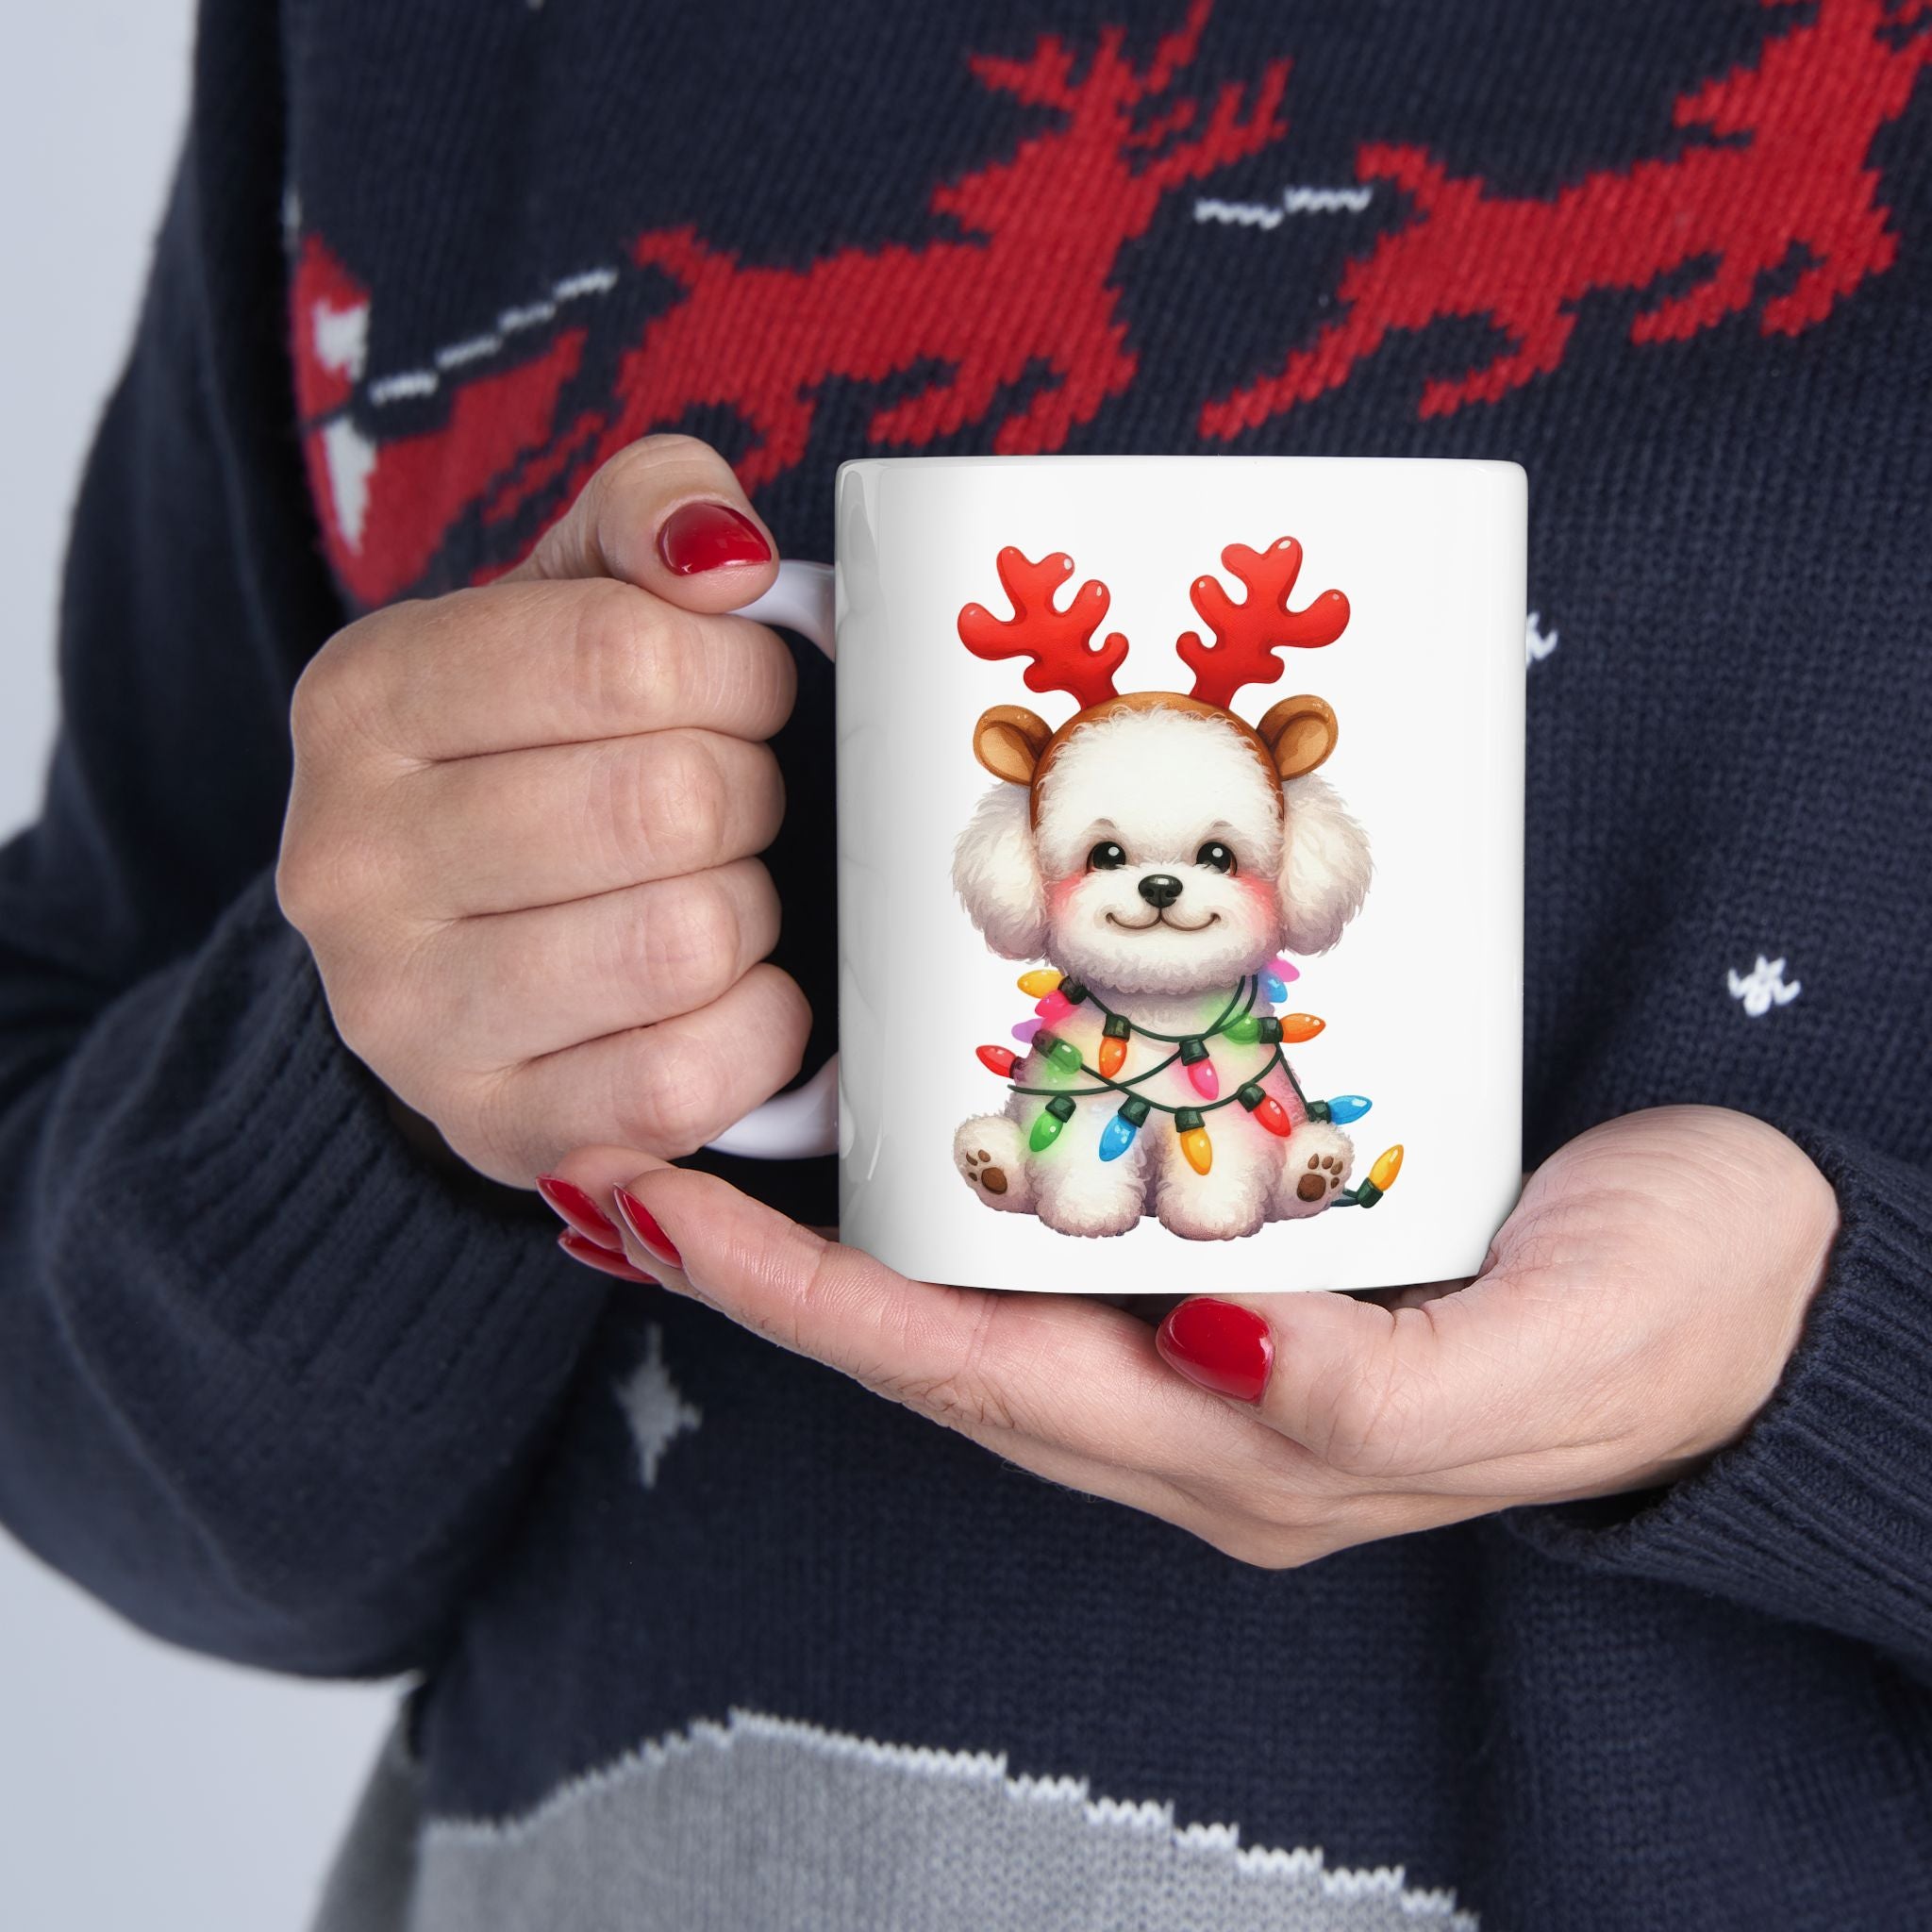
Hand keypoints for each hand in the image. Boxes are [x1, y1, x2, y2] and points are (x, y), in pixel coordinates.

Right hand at [277, 435, 808, 1185]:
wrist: (461, 949)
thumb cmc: (545, 754)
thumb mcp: (573, 598)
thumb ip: (650, 515)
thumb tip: (725, 556)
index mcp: (364, 699)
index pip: (624, 653)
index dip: (739, 672)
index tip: (747, 693)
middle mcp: (349, 862)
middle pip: (669, 802)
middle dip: (749, 793)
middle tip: (734, 802)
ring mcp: (405, 1016)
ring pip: (686, 940)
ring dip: (750, 911)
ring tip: (717, 891)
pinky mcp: (494, 1129)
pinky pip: (689, 1077)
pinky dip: (758, 1028)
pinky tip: (730, 992)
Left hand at [543, 1107, 1838, 1564]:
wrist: (1778, 1279)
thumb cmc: (1681, 1317)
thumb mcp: (1554, 1360)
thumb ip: (1377, 1398)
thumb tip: (1209, 1349)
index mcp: (1250, 1449)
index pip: (973, 1376)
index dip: (808, 1304)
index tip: (661, 1213)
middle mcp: (1202, 1408)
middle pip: (938, 1343)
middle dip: (773, 1272)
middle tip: (628, 1157)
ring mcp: (1219, 1342)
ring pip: (985, 1294)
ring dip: (845, 1233)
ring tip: (720, 1137)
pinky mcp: (1260, 1257)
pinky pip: (1067, 1236)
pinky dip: (961, 1188)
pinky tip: (912, 1121)